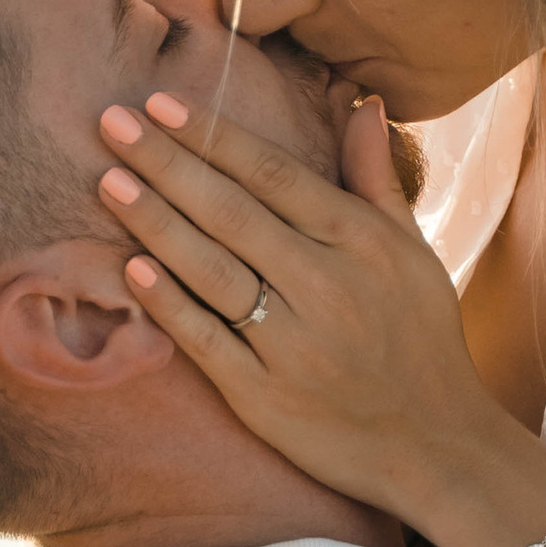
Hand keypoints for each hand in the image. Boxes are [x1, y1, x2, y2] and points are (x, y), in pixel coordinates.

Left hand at [95, 85, 532, 526]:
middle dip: (167, 163)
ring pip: (213, 270)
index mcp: (360, 241)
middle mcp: (325, 285)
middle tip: (112, 121)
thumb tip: (364, 104)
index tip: (160, 102)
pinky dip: (169, 304)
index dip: (213, 136)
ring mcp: (292, 342)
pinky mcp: (264, 396)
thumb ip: (376, 178)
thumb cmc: (421, 337)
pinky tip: (130, 269)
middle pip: (232, 212)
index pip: (273, 174)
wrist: (436, 445)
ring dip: (156, 223)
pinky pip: (206, 340)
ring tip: (109, 180)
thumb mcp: (412, 251)